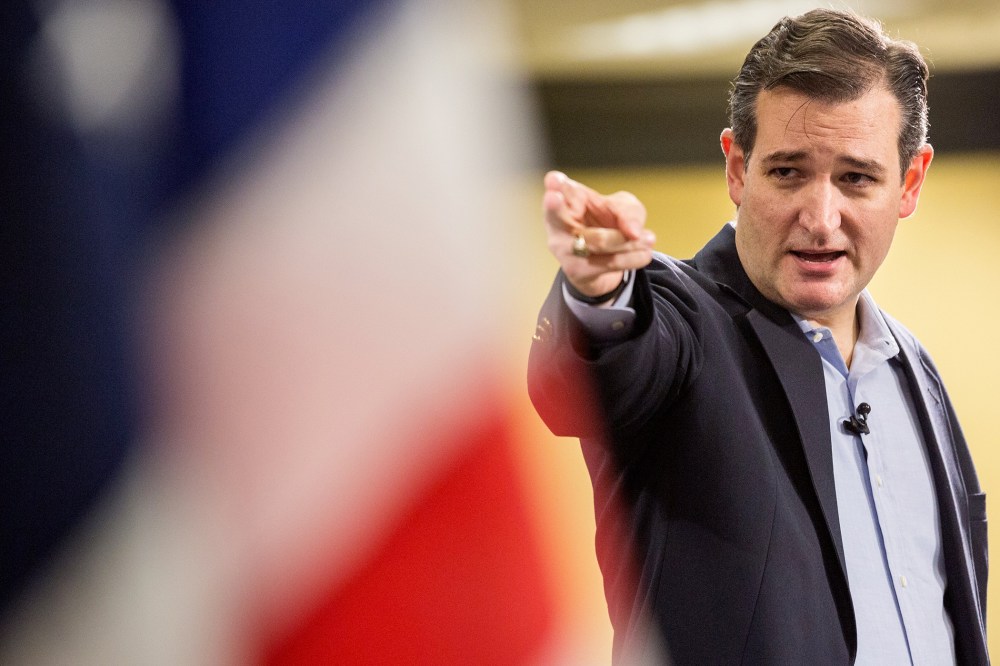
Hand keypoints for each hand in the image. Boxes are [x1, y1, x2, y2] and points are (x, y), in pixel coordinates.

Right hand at [542, 171, 655, 297]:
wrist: (605, 262)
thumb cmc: (607, 223)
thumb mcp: (623, 208)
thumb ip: (628, 212)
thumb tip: (632, 231)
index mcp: (567, 199)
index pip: (556, 186)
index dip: (554, 183)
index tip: (553, 180)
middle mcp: (557, 223)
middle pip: (556, 215)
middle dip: (554, 207)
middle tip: (553, 197)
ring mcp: (563, 248)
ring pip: (598, 241)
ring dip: (629, 241)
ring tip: (649, 238)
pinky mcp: (575, 270)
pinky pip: (609, 262)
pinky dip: (632, 257)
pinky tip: (645, 253)